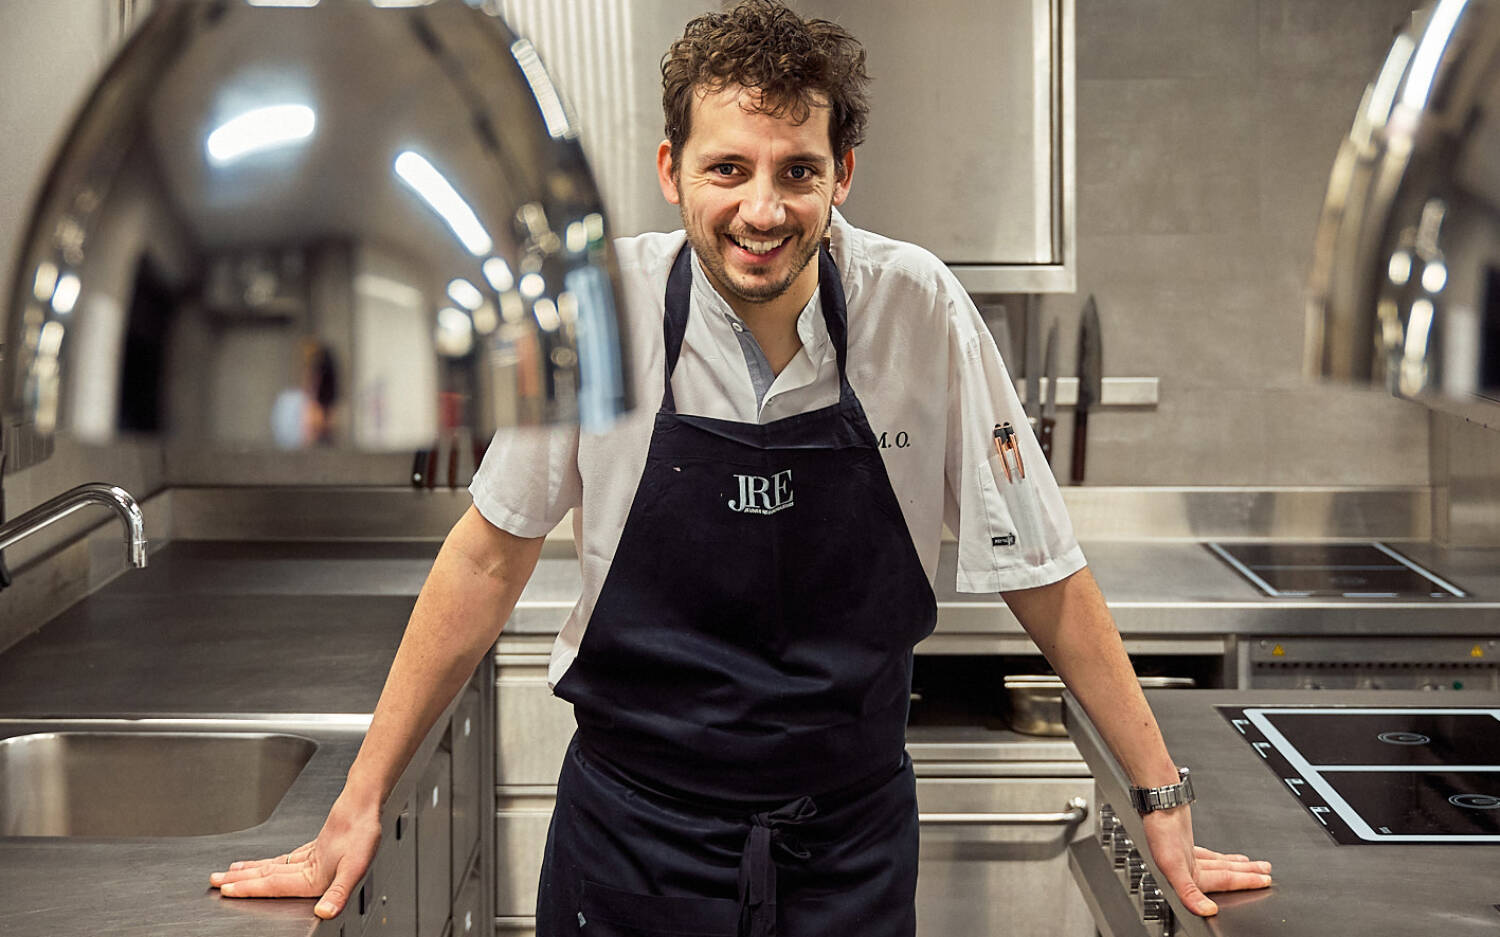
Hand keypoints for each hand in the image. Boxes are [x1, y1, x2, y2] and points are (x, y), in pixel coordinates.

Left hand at [209, 791, 381, 918]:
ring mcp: (311, 866)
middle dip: (241, 882)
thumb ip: (339, 891)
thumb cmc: (365, 832)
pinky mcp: (313, 854)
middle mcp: (312, 878)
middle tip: (216, 883)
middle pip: (268, 882)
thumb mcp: (355, 864)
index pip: (275, 887)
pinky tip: (254, 865)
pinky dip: (265, 864)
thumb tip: (325, 912)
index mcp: (318, 884)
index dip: (249, 888)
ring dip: (248, 874)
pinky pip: (282, 862)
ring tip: (226, 876)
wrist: (367, 806)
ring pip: (272, 872)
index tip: (227, 888)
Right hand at [1141, 805, 1272, 915]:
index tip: (1262, 884)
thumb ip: (1188, 891)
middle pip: (1225, 875)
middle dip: (1247, 876)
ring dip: (1239, 867)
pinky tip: (1231, 857)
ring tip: (1256, 867)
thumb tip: (1207, 911)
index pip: (1223, 882)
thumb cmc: (1159, 830)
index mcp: (1186, 877)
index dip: (1244, 884)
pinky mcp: (1187, 842)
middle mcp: (1188, 869)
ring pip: (1220, 864)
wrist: (1157, 800)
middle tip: (1266, 876)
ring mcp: (1188, 856)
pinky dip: (1223, 857)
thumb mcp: (1172, 864)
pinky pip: (1211, 855)